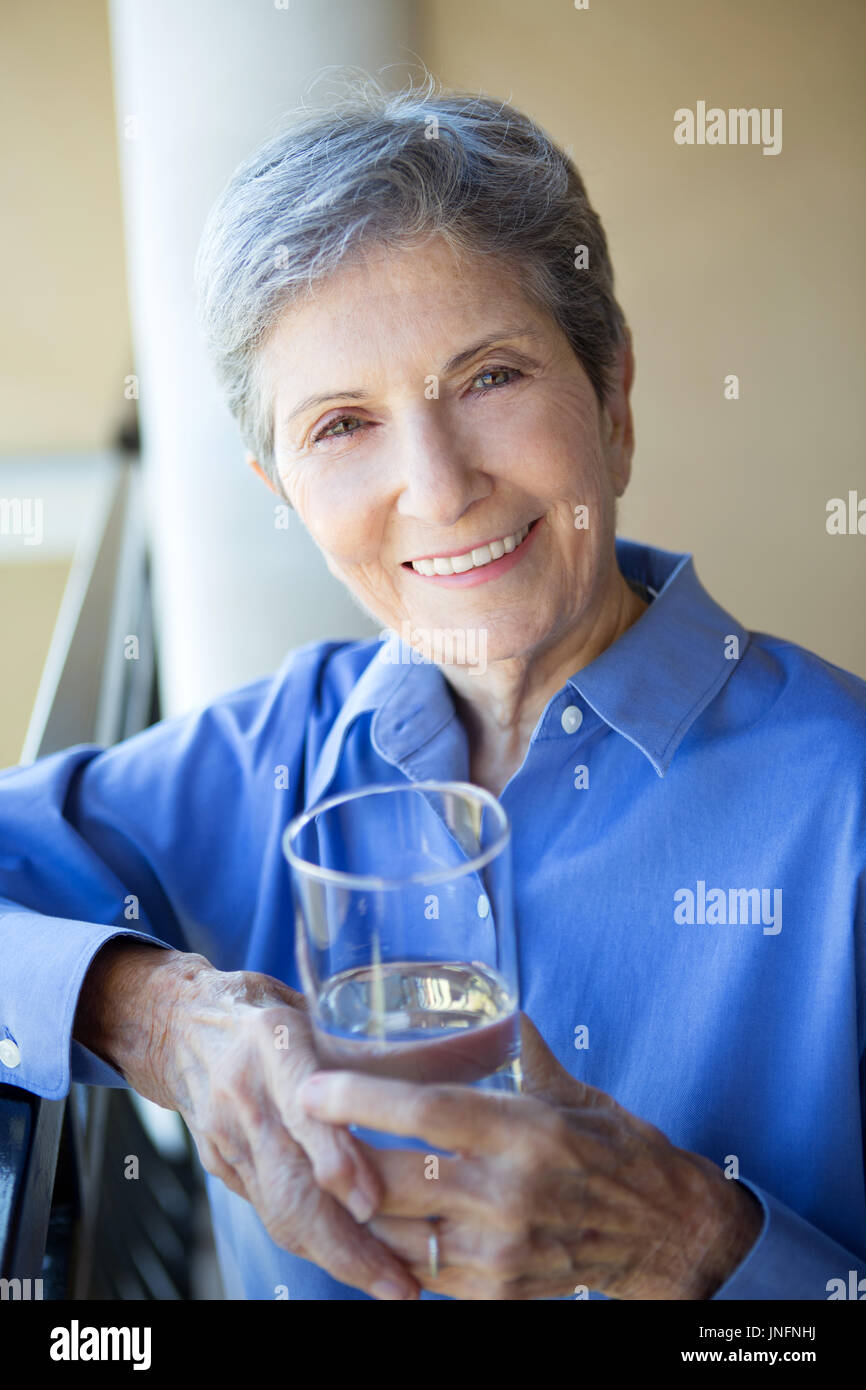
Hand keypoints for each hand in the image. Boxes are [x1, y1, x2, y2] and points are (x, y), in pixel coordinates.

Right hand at [74, 942, 418, 1299]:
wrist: (185, 1027)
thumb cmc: (278, 1021)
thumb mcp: (339, 1019)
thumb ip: (416, 1047)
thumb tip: (509, 1037)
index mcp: (272, 1039)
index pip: (301, 1103)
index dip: (333, 1152)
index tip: (371, 1197)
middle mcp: (242, 1090)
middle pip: (289, 1179)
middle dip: (345, 1240)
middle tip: (401, 1279)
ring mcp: (224, 1135)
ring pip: (280, 1209)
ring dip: (337, 1255)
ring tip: (394, 1284)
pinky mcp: (219, 1168)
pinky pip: (272, 1215)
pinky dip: (316, 1244)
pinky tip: (358, 1264)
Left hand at [297, 1013, 763, 1299]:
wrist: (664, 1234)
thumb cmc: (617, 1150)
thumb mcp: (574, 1093)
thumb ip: (523, 1051)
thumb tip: (494, 1005)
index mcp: (525, 1132)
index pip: (425, 1110)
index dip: (359, 1099)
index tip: (312, 1086)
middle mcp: (507, 1195)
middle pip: (390, 1178)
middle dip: (336, 1158)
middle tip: (302, 1130)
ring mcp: (498, 1252)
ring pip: (391, 1232)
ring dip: (352, 1206)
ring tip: (327, 1173)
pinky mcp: (495, 1293)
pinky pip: (416, 1273)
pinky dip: (386, 1246)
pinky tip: (373, 1218)